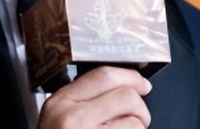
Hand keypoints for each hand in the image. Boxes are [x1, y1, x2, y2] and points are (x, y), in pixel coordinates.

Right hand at [37, 66, 151, 127]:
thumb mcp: (58, 117)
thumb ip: (83, 99)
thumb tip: (124, 87)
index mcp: (61, 102)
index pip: (103, 75)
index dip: (130, 77)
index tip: (142, 84)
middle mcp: (71, 117)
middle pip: (125, 96)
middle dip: (141, 108)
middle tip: (140, 118)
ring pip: (134, 123)